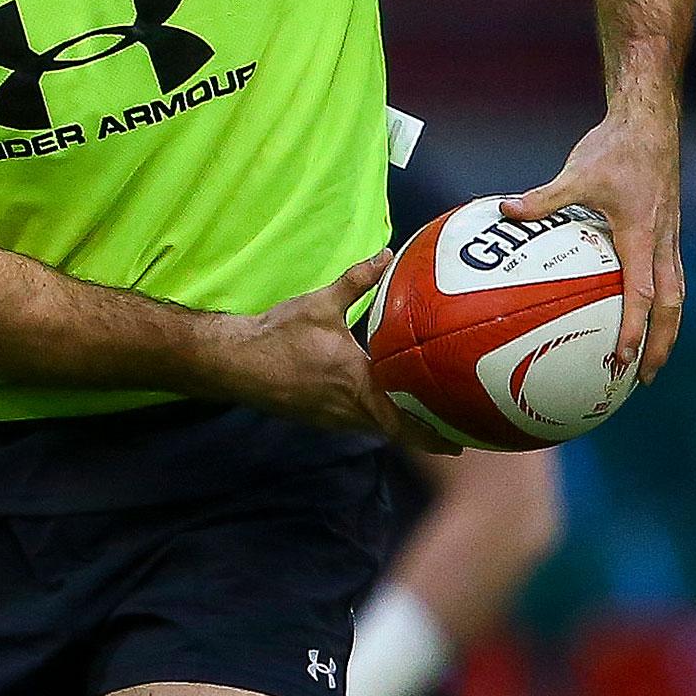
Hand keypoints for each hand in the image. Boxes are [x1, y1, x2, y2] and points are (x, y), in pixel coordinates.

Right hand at [207, 251, 459, 454]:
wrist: (236, 362)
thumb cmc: (279, 335)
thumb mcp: (321, 303)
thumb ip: (357, 281)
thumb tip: (386, 255)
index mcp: (357, 383)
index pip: (403, 421)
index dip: (432, 434)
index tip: (459, 441)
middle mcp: (349, 408)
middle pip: (397, 432)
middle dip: (426, 433)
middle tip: (456, 429)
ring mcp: (333, 417)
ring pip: (376, 428)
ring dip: (401, 427)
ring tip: (429, 419)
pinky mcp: (319, 416)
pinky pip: (357, 422)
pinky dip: (377, 419)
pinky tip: (383, 406)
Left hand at [501, 102, 682, 383]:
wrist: (650, 123)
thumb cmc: (615, 148)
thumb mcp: (576, 172)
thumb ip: (543, 198)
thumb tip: (505, 210)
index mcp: (641, 236)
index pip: (642, 295)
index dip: (634, 329)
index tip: (623, 360)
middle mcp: (662, 243)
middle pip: (671, 307)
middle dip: (660, 345)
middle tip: (642, 378)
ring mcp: (669, 238)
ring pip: (677, 295)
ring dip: (667, 329)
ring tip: (651, 359)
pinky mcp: (669, 230)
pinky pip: (672, 277)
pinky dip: (664, 304)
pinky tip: (646, 314)